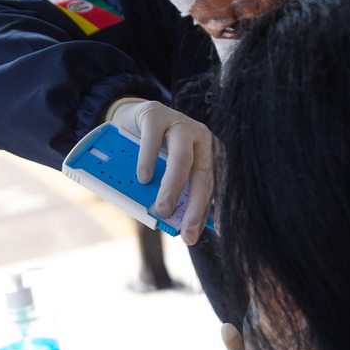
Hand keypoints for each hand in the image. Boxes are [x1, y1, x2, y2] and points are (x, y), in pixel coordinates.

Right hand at [109, 99, 213, 244]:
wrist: (135, 115)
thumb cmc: (154, 148)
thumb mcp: (166, 171)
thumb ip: (171, 191)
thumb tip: (167, 220)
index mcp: (208, 153)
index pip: (214, 186)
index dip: (212, 211)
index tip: (207, 234)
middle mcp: (200, 138)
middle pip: (203, 175)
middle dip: (196, 207)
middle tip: (186, 233)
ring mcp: (180, 124)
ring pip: (183, 158)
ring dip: (173, 187)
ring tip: (162, 209)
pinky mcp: (157, 115)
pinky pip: (154, 140)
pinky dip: (148, 161)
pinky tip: (144, 177)